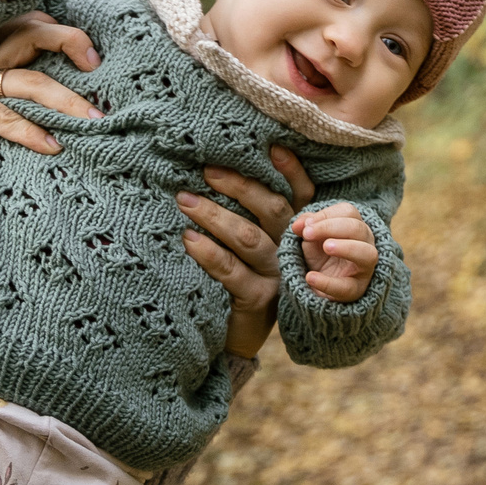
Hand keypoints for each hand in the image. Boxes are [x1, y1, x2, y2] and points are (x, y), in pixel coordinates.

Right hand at [0, 11, 100, 165]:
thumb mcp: (6, 115)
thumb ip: (32, 104)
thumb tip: (83, 110)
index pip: (34, 27)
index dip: (66, 34)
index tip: (97, 59)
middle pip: (32, 35)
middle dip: (71, 43)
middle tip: (100, 69)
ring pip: (28, 80)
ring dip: (65, 101)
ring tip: (92, 120)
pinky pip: (3, 116)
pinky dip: (30, 132)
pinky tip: (53, 146)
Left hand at [180, 147, 316, 357]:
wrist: (237, 337)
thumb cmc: (239, 278)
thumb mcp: (250, 245)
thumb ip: (247, 212)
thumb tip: (215, 168)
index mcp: (294, 230)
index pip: (300, 194)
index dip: (291, 171)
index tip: (272, 147)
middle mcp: (289, 249)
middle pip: (271, 210)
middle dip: (239, 186)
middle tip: (207, 170)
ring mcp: (275, 274)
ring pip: (248, 237)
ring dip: (215, 216)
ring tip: (185, 200)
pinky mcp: (258, 299)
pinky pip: (230, 270)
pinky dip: (207, 252)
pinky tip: (187, 239)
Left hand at [291, 201, 379, 302]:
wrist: (322, 288)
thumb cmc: (322, 257)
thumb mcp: (312, 239)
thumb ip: (306, 227)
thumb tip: (299, 225)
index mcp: (356, 227)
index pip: (349, 212)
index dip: (327, 215)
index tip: (306, 225)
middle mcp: (365, 244)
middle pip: (359, 228)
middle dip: (332, 227)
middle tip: (307, 234)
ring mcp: (364, 268)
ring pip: (367, 254)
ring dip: (347, 248)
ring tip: (326, 247)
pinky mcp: (356, 290)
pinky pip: (347, 287)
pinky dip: (328, 282)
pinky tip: (310, 277)